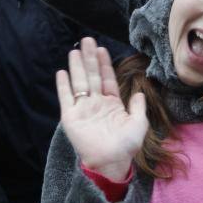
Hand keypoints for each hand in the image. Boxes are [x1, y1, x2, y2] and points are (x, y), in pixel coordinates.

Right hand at [56, 37, 148, 180]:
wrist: (111, 162)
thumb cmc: (126, 146)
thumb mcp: (139, 124)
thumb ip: (138, 107)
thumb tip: (140, 93)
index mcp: (112, 104)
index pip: (107, 79)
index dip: (104, 64)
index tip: (101, 48)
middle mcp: (96, 104)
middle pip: (92, 76)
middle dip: (89, 58)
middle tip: (87, 40)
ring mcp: (83, 109)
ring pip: (79, 82)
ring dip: (77, 66)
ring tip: (75, 50)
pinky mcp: (71, 117)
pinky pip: (66, 98)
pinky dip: (63, 85)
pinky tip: (62, 72)